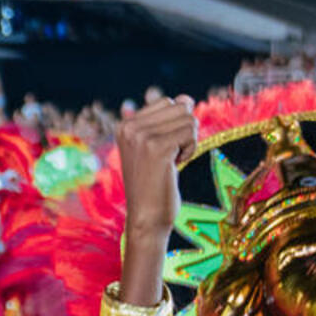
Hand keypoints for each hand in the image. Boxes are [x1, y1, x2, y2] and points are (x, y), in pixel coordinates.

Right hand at [117, 95, 197, 240]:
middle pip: (180, 106)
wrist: (146, 217)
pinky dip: (191, 149)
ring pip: (189, 118)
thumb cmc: (154, 184)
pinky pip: (191, 132)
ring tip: (172, 161)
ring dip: (189, 141)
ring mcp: (141, 136)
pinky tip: (176, 165)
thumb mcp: (154, 147)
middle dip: (184, 131)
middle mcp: (129, 126)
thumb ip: (165, 121)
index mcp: (125, 124)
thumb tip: (186, 98)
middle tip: (170, 155)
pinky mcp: (157, 147)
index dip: (175, 125)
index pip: (168, 102)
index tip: (163, 149)